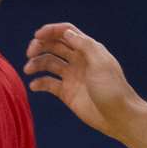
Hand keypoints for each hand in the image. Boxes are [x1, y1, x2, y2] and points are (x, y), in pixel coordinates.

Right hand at [25, 23, 143, 136]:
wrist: (118, 116)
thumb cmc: (113, 88)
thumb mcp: (100, 62)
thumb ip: (84, 45)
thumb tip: (66, 32)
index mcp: (88, 50)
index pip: (66, 32)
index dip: (51, 31)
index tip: (37, 36)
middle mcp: (78, 60)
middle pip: (54, 46)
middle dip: (40, 46)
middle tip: (29, 53)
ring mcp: (71, 76)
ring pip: (48, 64)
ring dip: (36, 64)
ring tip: (28, 70)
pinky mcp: (66, 93)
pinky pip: (48, 83)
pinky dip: (39, 82)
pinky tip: (34, 85)